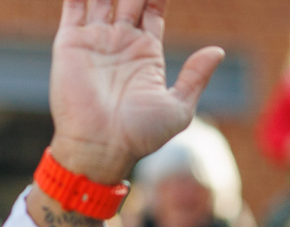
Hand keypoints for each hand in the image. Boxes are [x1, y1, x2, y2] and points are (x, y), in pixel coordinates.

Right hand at [47, 0, 223, 184]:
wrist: (99, 148)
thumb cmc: (139, 136)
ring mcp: (94, 39)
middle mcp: (119, 40)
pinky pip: (74, 3)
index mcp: (145, 51)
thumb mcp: (178, 108)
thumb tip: (218, 51)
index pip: (153, 5)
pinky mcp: (71, 42)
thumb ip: (195, 77)